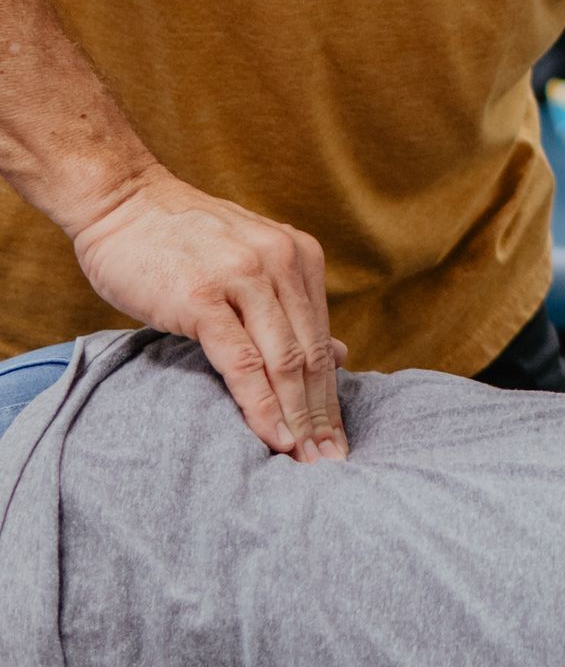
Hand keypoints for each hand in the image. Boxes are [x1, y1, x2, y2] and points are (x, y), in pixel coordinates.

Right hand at [71, 164, 347, 461]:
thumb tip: (341, 356)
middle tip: (331, 465)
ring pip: (284, 361)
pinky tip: (272, 436)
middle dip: (322, 417)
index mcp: (298, 257)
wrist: (122, 201)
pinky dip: (261, 404)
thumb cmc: (180, 242)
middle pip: (311, 356)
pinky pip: (242, 362)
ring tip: (306, 462)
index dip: (332, 397)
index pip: (322, 341)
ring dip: (298, 418)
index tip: (338, 442)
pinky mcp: (203, 297)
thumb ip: (291, 308)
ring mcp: (242, 278)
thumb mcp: (248, 264)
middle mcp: (280, 263)